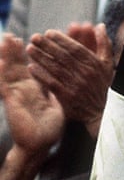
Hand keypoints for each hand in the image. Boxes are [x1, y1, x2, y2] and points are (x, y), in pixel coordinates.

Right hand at [0, 34, 63, 154]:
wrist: (41, 144)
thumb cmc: (49, 128)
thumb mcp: (56, 105)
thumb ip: (56, 92)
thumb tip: (62, 81)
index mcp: (35, 89)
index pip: (32, 67)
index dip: (32, 54)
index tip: (32, 40)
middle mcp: (24, 89)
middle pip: (18, 65)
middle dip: (16, 50)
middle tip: (13, 35)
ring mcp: (16, 94)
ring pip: (9, 71)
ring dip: (7, 56)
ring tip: (5, 41)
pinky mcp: (12, 102)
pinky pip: (5, 86)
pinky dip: (2, 74)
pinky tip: (1, 63)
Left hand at [26, 22, 114, 137]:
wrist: (100, 114)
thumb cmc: (101, 87)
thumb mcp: (107, 66)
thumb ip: (104, 44)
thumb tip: (99, 26)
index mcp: (95, 65)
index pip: (75, 48)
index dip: (61, 39)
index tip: (48, 33)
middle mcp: (85, 74)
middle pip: (63, 56)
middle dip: (47, 45)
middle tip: (35, 37)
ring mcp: (76, 86)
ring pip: (55, 68)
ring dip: (41, 57)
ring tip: (30, 49)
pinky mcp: (67, 98)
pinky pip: (51, 83)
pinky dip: (41, 75)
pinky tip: (32, 67)